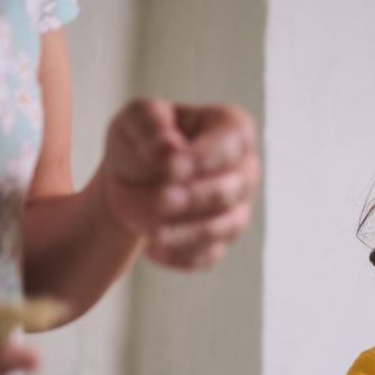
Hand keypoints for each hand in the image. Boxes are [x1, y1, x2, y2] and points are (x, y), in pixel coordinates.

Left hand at [100, 99, 258, 269]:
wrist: (129, 179)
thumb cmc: (141, 141)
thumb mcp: (135, 118)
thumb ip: (150, 124)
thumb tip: (171, 148)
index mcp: (231, 128)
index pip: (233, 140)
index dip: (205, 156)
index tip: (171, 166)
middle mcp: (244, 170)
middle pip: (234, 188)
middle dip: (198, 197)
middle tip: (162, 200)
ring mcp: (236, 209)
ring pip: (228, 226)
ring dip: (192, 232)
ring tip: (154, 233)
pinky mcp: (219, 242)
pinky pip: (209, 255)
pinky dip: (182, 255)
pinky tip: (153, 249)